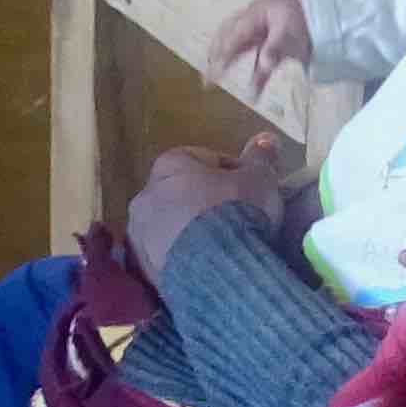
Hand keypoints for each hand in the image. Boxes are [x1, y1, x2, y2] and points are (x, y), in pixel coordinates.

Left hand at [125, 135, 299, 282]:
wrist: (215, 268)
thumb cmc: (236, 210)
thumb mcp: (260, 179)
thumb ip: (261, 158)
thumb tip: (266, 138)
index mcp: (170, 164)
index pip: (205, 160)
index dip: (233, 172)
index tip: (252, 189)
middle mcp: (146, 194)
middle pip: (183, 193)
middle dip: (206, 202)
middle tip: (238, 218)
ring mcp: (140, 234)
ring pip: (171, 226)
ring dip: (192, 231)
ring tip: (223, 246)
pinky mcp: (143, 268)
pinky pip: (167, 256)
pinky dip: (184, 257)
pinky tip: (208, 266)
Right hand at [200, 0, 313, 111]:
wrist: (326, 14)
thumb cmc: (306, 19)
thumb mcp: (291, 32)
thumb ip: (275, 49)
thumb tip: (264, 66)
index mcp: (256, 13)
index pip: (234, 35)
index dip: (223, 54)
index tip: (214, 72)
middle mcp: (253, 20)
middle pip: (228, 37)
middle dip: (216, 56)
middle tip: (207, 78)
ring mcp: (260, 30)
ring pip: (237, 46)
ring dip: (228, 62)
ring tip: (214, 79)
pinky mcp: (269, 42)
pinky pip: (257, 58)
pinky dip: (255, 74)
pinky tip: (254, 91)